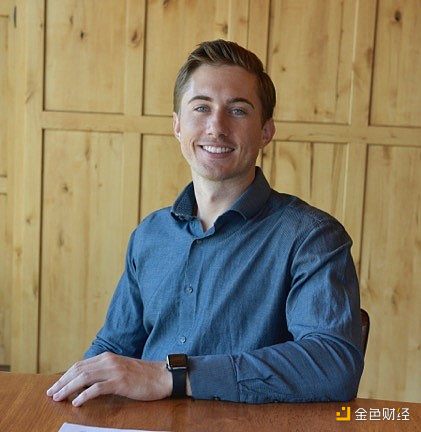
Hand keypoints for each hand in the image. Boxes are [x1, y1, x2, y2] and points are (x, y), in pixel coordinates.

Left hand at [46, 352, 171, 406]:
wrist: (162, 376)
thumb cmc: (142, 375)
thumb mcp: (121, 369)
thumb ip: (105, 372)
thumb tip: (86, 384)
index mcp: (108, 357)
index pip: (80, 365)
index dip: (66, 376)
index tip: (56, 386)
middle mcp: (109, 361)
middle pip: (78, 370)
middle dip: (62, 382)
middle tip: (51, 394)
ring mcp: (114, 370)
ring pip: (84, 378)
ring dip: (68, 388)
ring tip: (58, 398)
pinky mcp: (120, 382)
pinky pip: (97, 388)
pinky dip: (84, 395)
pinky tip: (77, 402)